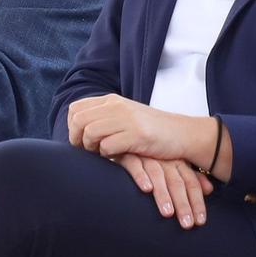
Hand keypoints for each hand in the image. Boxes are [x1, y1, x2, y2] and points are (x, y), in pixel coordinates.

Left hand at [67, 94, 208, 164]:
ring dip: (92, 148)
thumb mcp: (126, 117)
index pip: (75, 109)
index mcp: (112, 100)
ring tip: (103, 154)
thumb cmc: (152, 130)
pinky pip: (107, 146)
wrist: (182, 133)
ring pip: (90, 132)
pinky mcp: (137, 135)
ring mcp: (127, 119)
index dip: (73, 127)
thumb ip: (105, 118)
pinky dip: (108, 155)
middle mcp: (117, 106)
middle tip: (88, 151)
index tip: (81, 141)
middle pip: (79, 120)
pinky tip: (117, 156)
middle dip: (77, 139)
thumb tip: (77, 131)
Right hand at [113, 153, 212, 228]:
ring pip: (158, 176)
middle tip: (187, 224)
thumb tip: (209, 189)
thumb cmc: (152, 154)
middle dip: (183, 204)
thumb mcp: (173, 163)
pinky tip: (146, 189)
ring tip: (168, 213)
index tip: (200, 221)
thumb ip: (190, 177)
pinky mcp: (129, 154)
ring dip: (163, 194)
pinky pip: (135, 165)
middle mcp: (165, 159)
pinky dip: (141, 176)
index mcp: (178, 162)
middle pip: (177, 183)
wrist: (126, 135)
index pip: (191, 183)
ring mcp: (147, 156)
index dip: (197, 202)